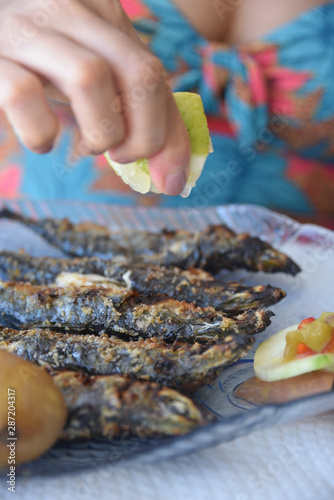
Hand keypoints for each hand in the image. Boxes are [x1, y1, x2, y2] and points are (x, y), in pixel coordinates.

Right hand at [0, 0, 190, 194]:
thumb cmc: (41, 68)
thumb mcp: (95, 80)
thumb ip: (137, 115)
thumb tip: (172, 179)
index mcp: (104, 12)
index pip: (156, 75)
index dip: (171, 137)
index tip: (169, 180)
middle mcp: (70, 8)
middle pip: (140, 72)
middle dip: (146, 135)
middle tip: (123, 155)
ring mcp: (27, 25)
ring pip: (89, 77)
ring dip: (100, 133)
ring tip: (87, 146)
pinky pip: (23, 94)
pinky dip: (40, 133)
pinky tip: (42, 140)